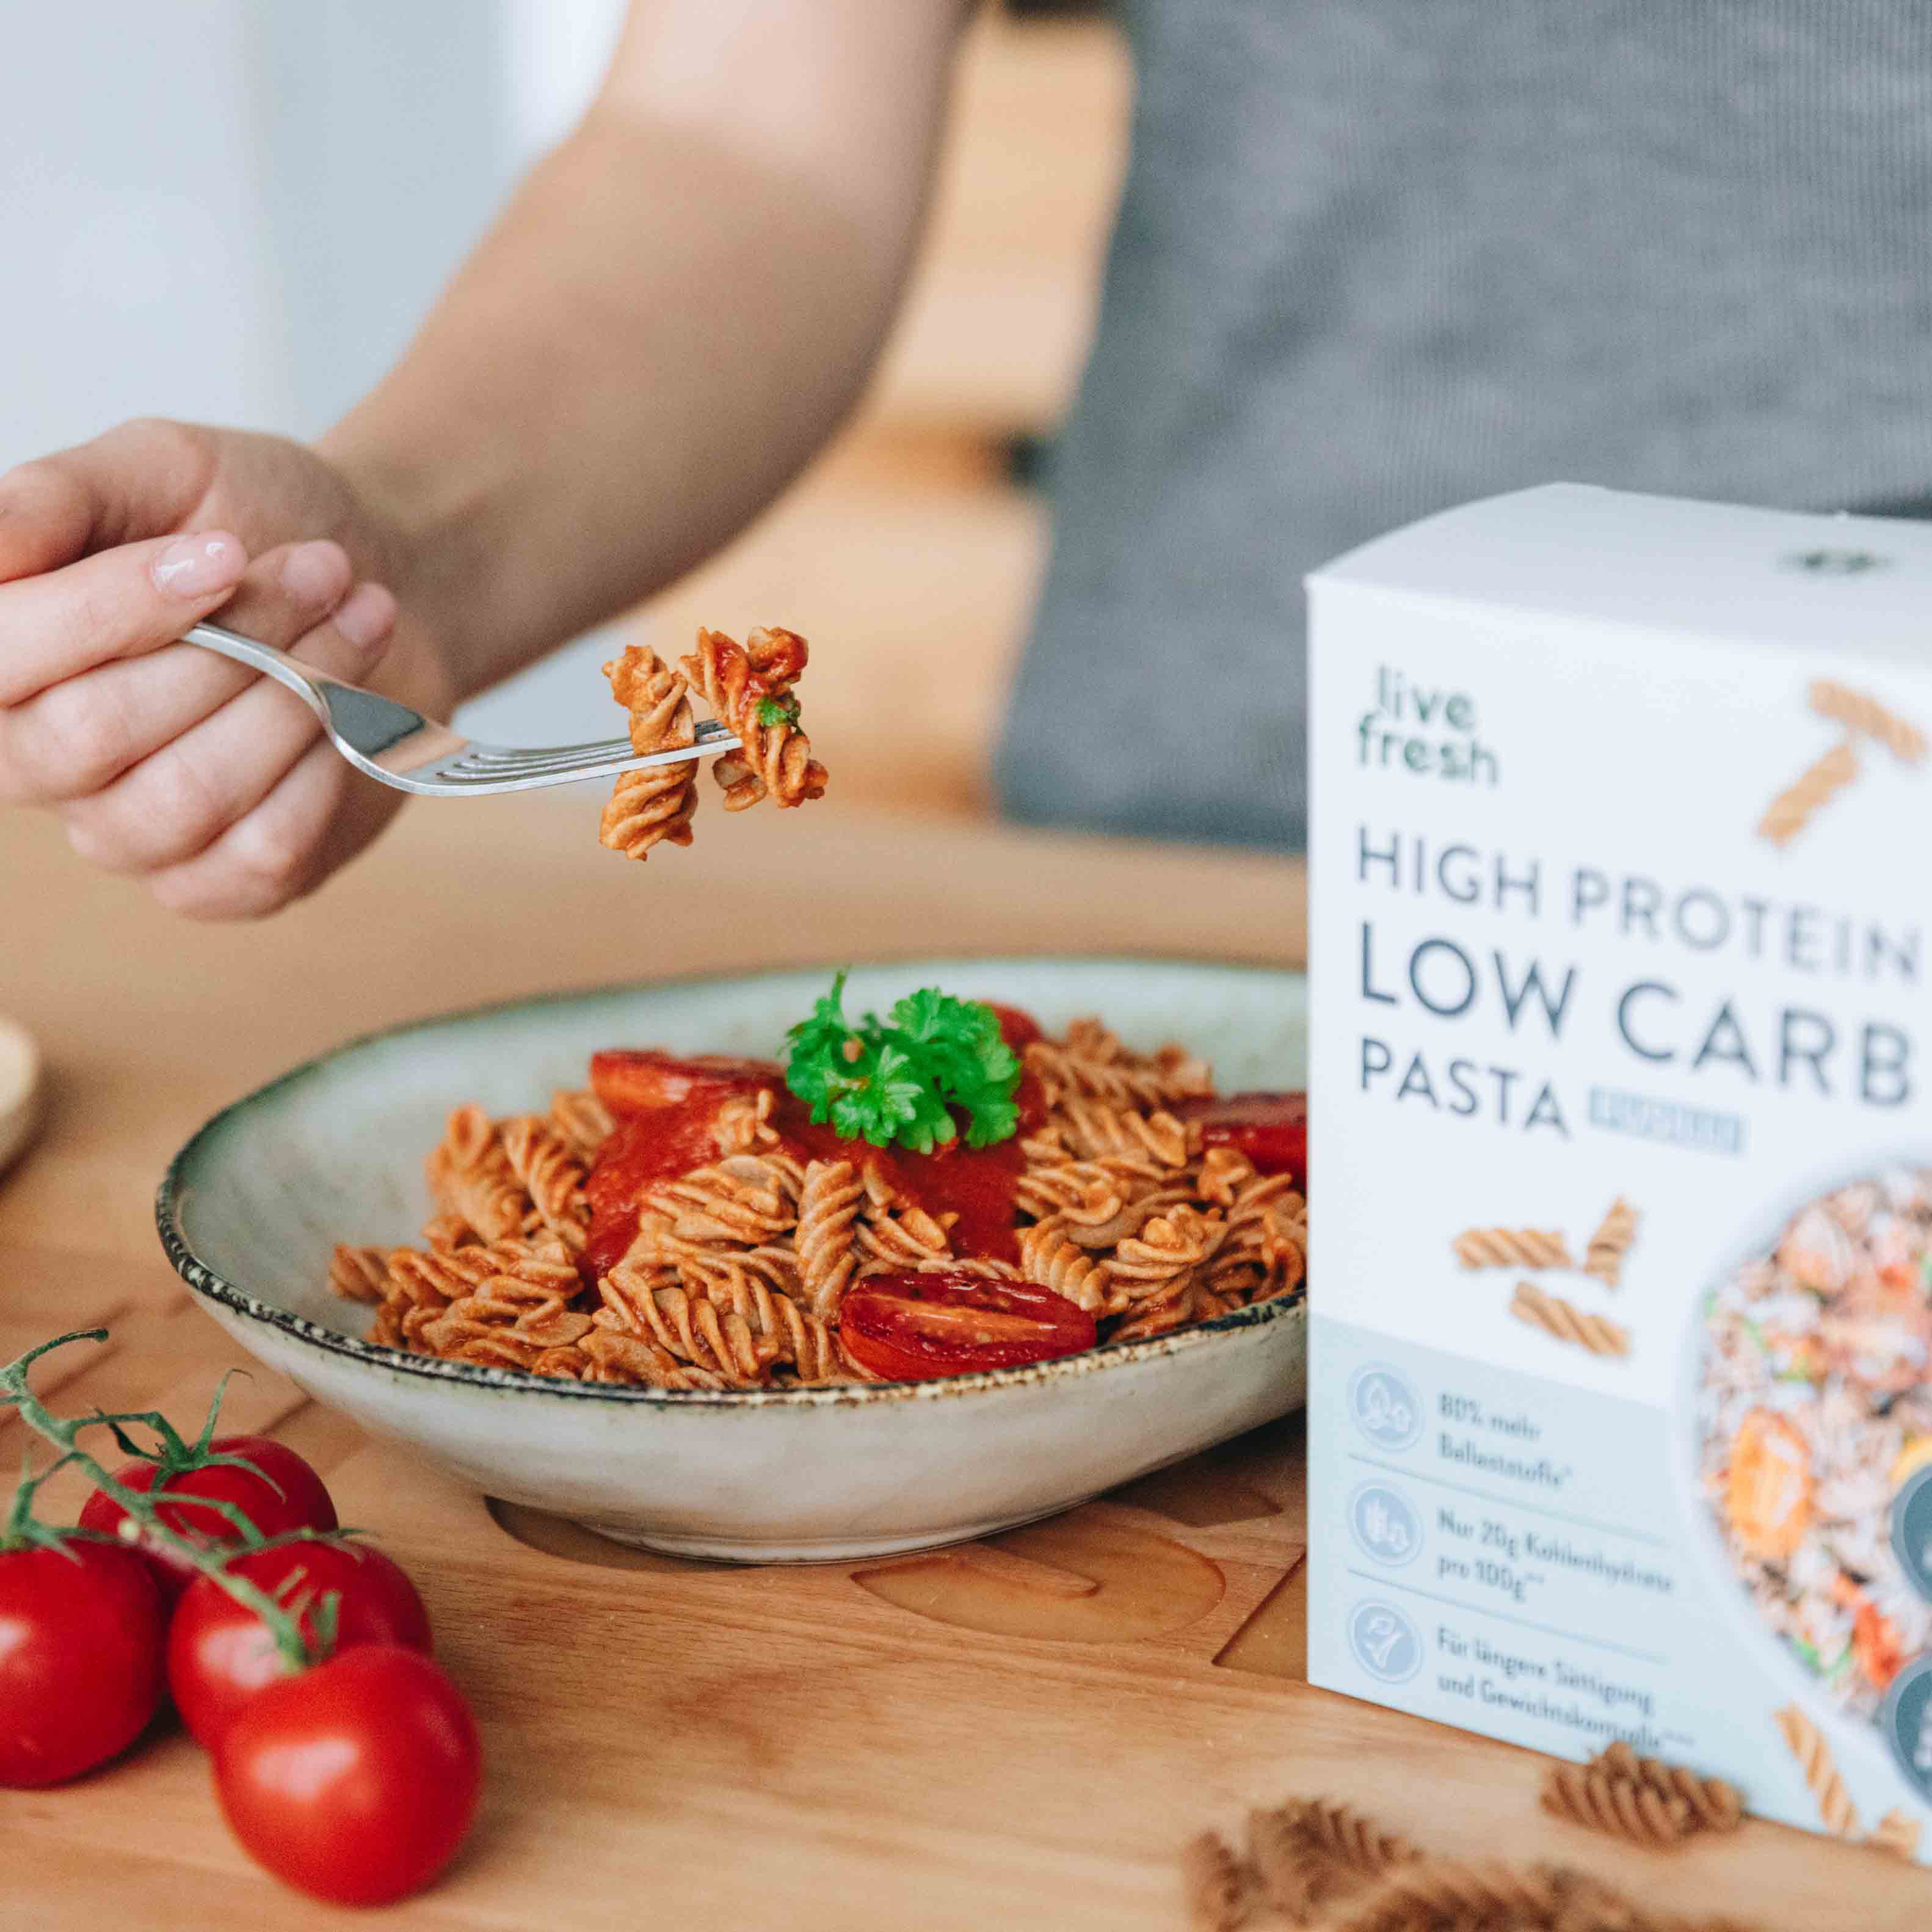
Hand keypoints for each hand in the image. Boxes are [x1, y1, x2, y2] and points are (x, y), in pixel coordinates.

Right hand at [0, 418, 454, 917]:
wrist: (380, 575)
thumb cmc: (252, 520)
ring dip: (293, 697)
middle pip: (95, 732)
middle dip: (234, 644)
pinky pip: (261, 850)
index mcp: (3, 659)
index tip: (226, 553)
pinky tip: (349, 709)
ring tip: (358, 619)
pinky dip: (323, 769)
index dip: (110, 608)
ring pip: (188, 794)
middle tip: (321, 571)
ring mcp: (127, 832)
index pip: (1, 656)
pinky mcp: (221, 881)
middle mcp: (39, 758)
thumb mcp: (159, 469)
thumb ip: (58, 499)